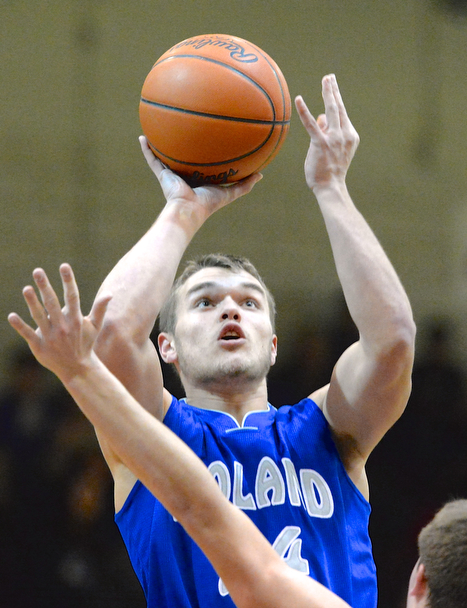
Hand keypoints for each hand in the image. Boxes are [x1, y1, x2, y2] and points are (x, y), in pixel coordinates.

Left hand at [8, 264, 111, 380]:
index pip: (72, 296)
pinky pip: (28, 334)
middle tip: (37, 271)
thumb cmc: (85, 344)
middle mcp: (63, 326)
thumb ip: (100, 309)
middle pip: (53, 303)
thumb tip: (110, 293)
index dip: (68, 280)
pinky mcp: (39, 346)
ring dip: (32, 302)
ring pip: (39, 316)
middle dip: (45, 287)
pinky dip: (20, 326)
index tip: (64, 266)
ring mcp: (50, 336)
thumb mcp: (95, 327)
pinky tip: (12, 316)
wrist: (77, 369)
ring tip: (26, 288)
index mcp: (75, 319)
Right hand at [139, 136, 262, 222]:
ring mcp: (171, 175)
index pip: (200, 165)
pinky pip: (152, 159)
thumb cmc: (209, 204)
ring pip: (165, 157)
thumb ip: (245, 184)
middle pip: (182, 158)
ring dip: (161, 145)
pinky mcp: (162, 175)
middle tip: (183, 130)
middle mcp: (184, 176)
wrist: (189, 210)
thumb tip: (261, 174)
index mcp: (198, 179)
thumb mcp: (230, 192)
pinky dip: (146, 149)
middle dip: (182, 147)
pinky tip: (142, 137)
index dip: (203, 155)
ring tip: (157, 129)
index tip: (206, 142)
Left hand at [295, 74, 358, 191]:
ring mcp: (334, 138)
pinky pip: (311, 124)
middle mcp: (344, 134)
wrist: (331, 187)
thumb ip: (327, 132)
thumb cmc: (330, 171)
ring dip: (328, 93)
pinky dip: (304, 111)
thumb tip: (320, 117)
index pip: (341, 114)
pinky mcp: (321, 144)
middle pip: (339, 107)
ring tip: (325, 80)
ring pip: (331, 110)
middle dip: (333, 90)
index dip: (336, 98)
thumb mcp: (332, 150)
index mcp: (349, 135)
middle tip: (329, 77)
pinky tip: (298, 99)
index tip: (333, 85)